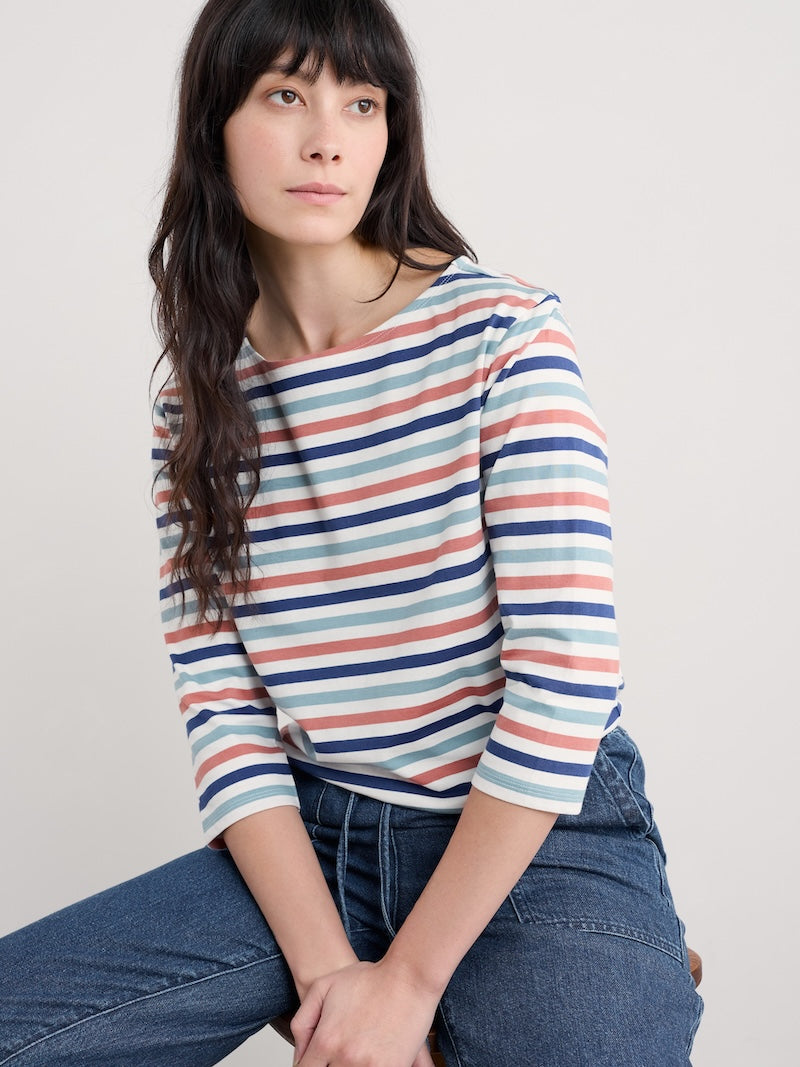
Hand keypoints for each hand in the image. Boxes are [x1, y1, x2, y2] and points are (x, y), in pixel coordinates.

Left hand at [291, 958, 438, 1066]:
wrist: (409, 976)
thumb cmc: (369, 978)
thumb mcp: (323, 986)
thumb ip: (303, 1022)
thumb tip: (299, 1055)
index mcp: (326, 1041)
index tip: (318, 1062)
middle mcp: (345, 1058)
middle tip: (338, 1056)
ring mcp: (370, 1066)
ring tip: (355, 1056)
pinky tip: (371, 1060)